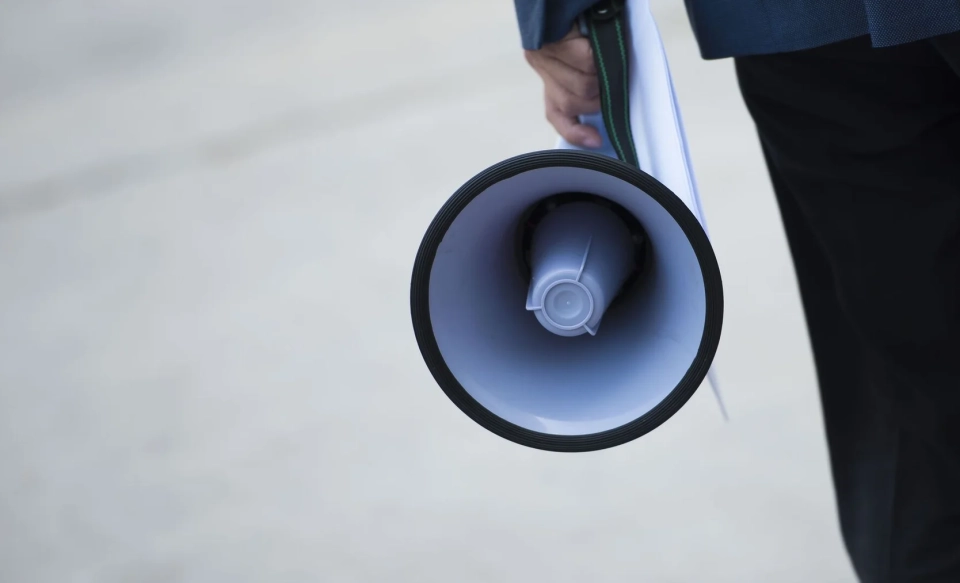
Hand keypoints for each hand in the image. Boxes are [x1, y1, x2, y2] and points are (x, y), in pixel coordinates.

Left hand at [524, 25, 601, 147]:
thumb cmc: (583, 14)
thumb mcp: (586, 49)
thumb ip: (591, 75)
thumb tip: (609, 100)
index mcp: (549, 71)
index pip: (556, 112)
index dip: (575, 132)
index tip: (596, 140)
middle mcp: (541, 63)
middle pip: (574, 102)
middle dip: (599, 96)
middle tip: (612, 78)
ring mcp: (542, 53)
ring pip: (582, 85)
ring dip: (602, 74)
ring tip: (607, 53)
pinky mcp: (548, 40)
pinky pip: (584, 60)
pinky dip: (598, 55)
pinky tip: (597, 41)